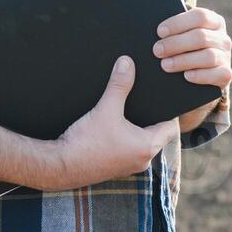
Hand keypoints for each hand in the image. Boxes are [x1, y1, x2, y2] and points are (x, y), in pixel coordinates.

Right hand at [50, 56, 179, 189]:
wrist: (60, 166)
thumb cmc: (86, 141)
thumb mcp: (106, 108)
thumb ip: (119, 84)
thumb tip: (127, 63)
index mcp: (147, 147)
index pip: (171, 128)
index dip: (169, 111)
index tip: (162, 98)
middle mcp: (143, 160)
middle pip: (157, 134)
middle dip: (151, 117)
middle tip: (145, 100)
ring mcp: (129, 167)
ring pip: (142, 143)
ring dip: (137, 129)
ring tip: (129, 111)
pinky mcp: (115, 168)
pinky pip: (128, 150)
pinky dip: (125, 139)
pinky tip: (113, 127)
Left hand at [153, 6, 231, 90]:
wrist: (197, 73)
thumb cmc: (185, 48)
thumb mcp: (183, 35)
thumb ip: (175, 31)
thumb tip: (159, 33)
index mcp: (214, 21)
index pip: (200, 16)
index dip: (179, 23)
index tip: (160, 32)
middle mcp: (223, 38)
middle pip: (201, 37)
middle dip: (176, 44)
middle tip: (157, 50)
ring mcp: (226, 57)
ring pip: (208, 56)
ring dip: (184, 60)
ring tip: (165, 65)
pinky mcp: (225, 74)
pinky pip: (217, 74)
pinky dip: (200, 75)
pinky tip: (186, 76)